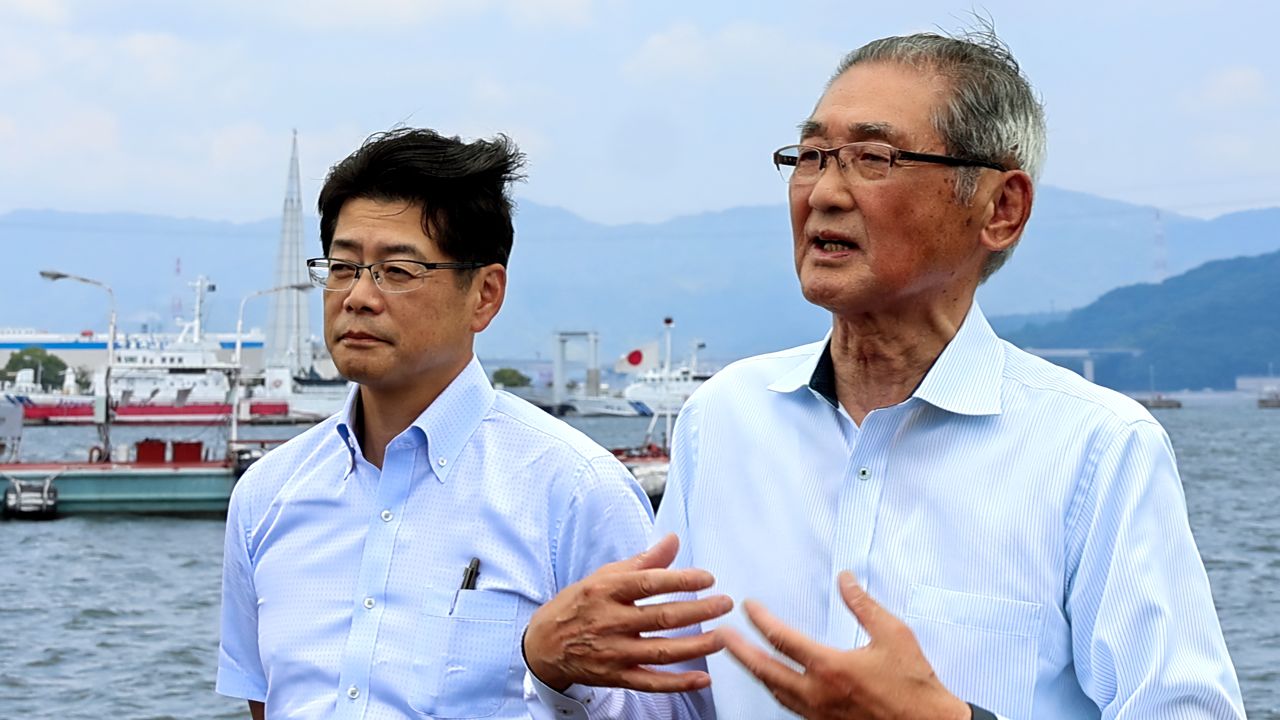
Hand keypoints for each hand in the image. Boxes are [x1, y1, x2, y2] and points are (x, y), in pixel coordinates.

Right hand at [523, 533, 733, 692]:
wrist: (544, 645)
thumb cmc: (577, 605)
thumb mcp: (603, 576)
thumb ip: (642, 562)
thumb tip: (673, 540)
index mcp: (607, 591)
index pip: (649, 583)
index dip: (681, 580)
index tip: (707, 578)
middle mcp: (611, 622)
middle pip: (661, 617)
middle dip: (698, 611)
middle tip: (724, 604)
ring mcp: (614, 652)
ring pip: (661, 651)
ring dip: (696, 646)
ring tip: (722, 638)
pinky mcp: (616, 676)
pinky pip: (651, 682)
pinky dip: (678, 683)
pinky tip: (703, 679)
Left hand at [720, 571, 969, 719]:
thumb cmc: (915, 684)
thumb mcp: (894, 635)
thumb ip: (864, 605)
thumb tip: (845, 578)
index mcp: (831, 668)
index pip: (782, 640)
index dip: (761, 619)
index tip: (748, 605)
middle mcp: (817, 694)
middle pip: (764, 670)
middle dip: (738, 650)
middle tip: (719, 634)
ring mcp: (818, 715)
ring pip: (774, 692)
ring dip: (754, 671)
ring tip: (739, 655)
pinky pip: (790, 707)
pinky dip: (775, 690)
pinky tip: (773, 682)